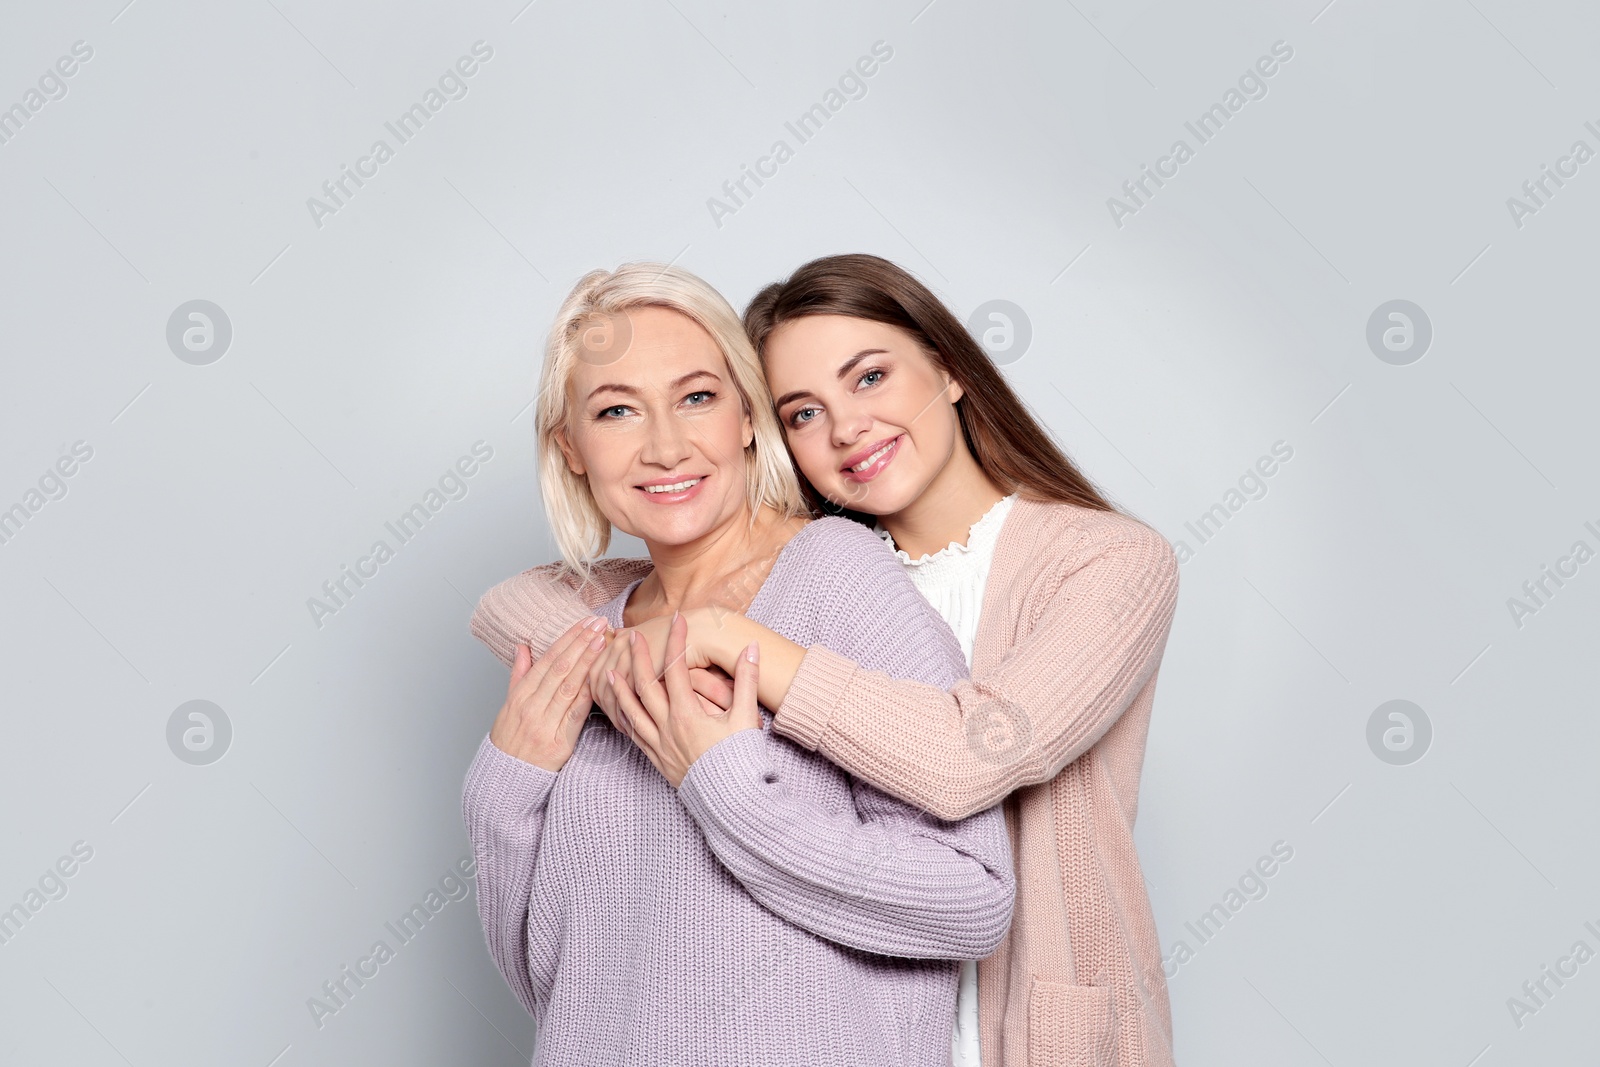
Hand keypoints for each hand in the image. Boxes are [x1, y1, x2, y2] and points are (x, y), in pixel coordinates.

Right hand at [487, 616, 609, 771]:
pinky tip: (600, 678)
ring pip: (568, 687)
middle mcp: (531, 706)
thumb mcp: (508, 705)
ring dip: (587, 662)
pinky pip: (575, 714)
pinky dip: (588, 695)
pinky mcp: (558, 742)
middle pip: (560, 669)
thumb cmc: (509, 740)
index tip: (584, 623)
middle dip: (581, 643)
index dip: (567, 639)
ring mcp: (544, 724)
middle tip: (599, 624)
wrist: (505, 778)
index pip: (547, 660)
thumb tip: (523, 647)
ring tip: (602, 641)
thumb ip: (519, 675)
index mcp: (520, 695)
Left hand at [605, 612, 760, 787]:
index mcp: (688, 715)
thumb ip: (746, 681)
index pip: (677, 668)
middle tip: (632, 636)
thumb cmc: (741, 760)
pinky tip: (617, 708)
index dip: (676, 641)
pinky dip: (621, 717)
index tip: (677, 620)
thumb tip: (750, 649)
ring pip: (630, 711)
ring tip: (608, 670)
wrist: (732, 801)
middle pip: (645, 685)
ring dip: (618, 688)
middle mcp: (668, 727)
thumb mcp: (746, 718)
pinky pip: (632, 734)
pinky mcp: (656, 759)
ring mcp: (659, 744)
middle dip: (637, 658)